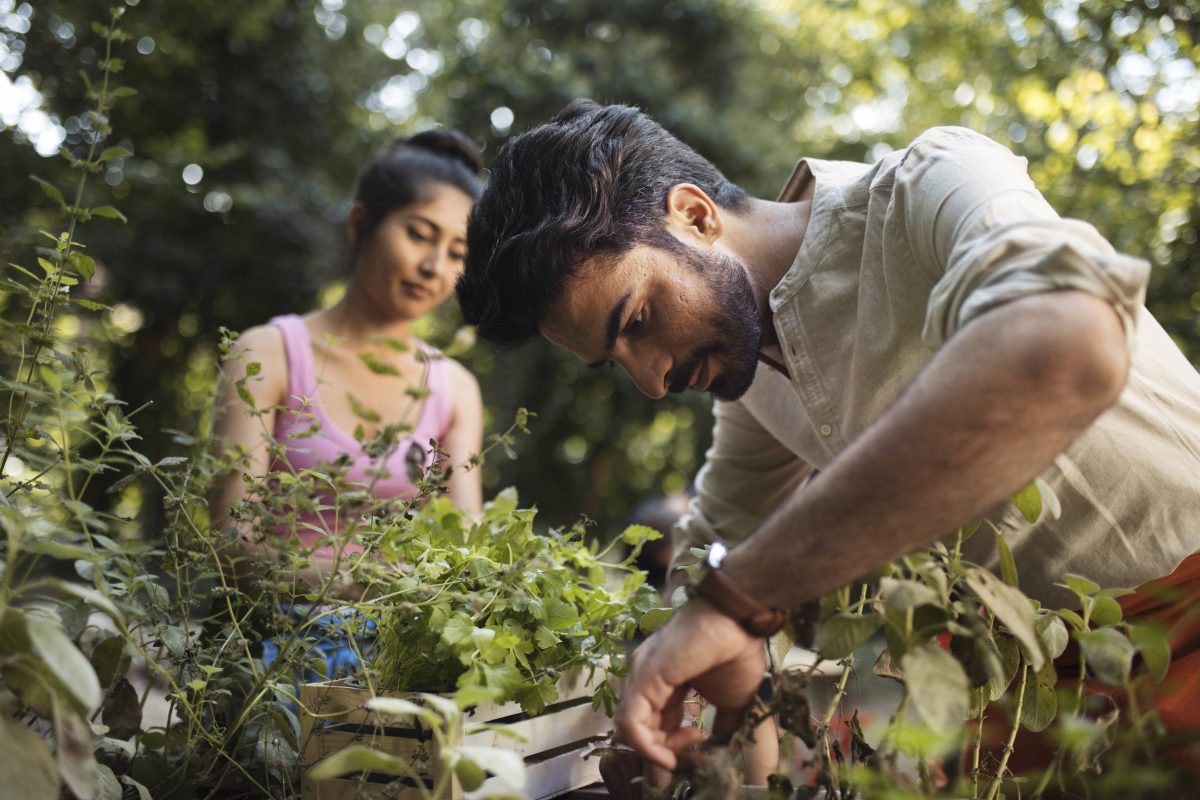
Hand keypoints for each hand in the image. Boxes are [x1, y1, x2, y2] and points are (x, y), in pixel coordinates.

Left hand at [614, 597, 765, 771]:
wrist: (740, 622)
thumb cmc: (738, 652)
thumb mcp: (733, 702)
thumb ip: (722, 726)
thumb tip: (719, 752)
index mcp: (665, 682)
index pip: (654, 724)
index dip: (673, 747)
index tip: (702, 753)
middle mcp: (647, 679)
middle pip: (640, 730)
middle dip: (666, 754)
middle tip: (696, 757)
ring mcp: (642, 676)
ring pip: (630, 729)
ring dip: (659, 753)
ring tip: (692, 749)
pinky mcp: (643, 678)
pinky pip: (631, 723)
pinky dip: (648, 748)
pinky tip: (673, 755)